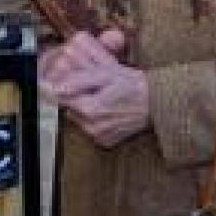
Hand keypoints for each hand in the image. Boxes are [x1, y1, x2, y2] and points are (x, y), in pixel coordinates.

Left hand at [41, 29, 149, 148]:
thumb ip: (79, 79)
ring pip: (78, 118)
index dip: (60, 86)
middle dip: (75, 96)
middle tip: (93, 88)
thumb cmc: (133, 84)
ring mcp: (99, 136)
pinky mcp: (105, 142)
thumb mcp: (106, 73)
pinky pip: (89, 128)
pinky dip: (94, 119)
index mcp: (91, 108)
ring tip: (102, 99)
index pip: (60, 98)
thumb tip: (56, 85)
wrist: (158, 104)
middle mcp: (93, 127)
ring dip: (84, 108)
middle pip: (69, 108)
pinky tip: (107, 111)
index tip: (64, 80)